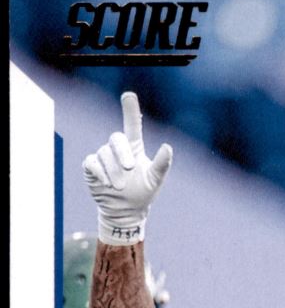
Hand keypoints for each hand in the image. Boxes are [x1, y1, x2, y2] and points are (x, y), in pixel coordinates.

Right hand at [82, 92, 172, 244]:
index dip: (130, 109)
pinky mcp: (92, 167)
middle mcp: (118, 149)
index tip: (128, 95)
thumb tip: (168, 146)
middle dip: (122, 153)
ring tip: (120, 187)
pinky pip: (92, 163)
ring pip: (105, 155)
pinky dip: (100, 172)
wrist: (126, 211)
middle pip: (116, 138)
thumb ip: (162, 164)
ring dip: (113, 172)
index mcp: (134, 147)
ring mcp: (104, 157)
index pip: (132, 124)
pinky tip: (106, 183)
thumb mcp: (155, 180)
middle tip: (129, 169)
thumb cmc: (142, 193)